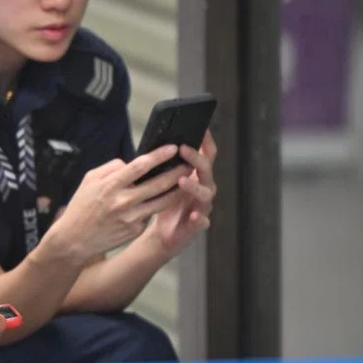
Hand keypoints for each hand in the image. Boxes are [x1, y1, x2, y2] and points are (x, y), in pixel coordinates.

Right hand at [49, 145, 193, 261]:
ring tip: (188, 180)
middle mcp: (123, 202)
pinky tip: (168, 198)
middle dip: (177, 171)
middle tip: (190, 163)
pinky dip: (159, 205)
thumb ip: (111, 168)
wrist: (74, 240)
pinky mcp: (135, 230)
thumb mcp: (88, 181)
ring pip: (162, 201)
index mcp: (110, 186)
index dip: (158, 156)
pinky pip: (151, 214)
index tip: (173, 148)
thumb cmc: (81, 208)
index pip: (140, 166)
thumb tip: (130, 163)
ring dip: (178, 190)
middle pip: (157, 184)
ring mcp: (131, 218)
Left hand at [144, 131, 217, 257]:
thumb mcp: (163, 183)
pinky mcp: (197, 225)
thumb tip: (156, 144)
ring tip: (182, 180)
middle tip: (183, 149)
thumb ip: (166, 166)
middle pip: (206, 171)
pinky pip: (202, 221)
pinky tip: (195, 216)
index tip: (201, 127)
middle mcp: (204, 189)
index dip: (205, 142)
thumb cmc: (164, 204)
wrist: (163, 234)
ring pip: (206, 194)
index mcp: (197, 177)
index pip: (206, 155)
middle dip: (196, 159)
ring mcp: (202, 207)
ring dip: (195, 186)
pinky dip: (200, 219)